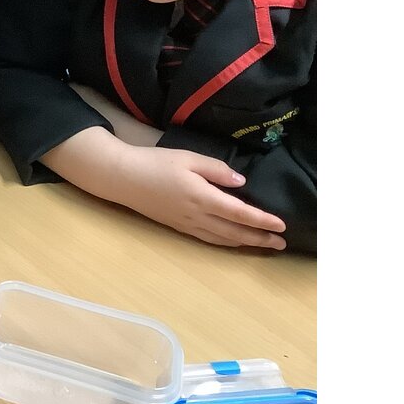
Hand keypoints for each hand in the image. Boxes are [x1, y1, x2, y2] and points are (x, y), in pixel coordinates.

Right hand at [102, 145, 286, 249]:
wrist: (123, 178)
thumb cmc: (155, 163)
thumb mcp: (188, 158)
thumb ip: (216, 170)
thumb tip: (241, 183)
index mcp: (201, 196)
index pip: (239, 212)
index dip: (262, 220)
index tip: (281, 225)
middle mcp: (196, 215)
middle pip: (234, 231)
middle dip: (259, 238)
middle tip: (281, 243)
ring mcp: (186, 223)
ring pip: (221, 238)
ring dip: (244, 243)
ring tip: (263, 245)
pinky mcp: (178, 226)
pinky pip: (207, 238)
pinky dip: (225, 242)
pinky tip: (232, 241)